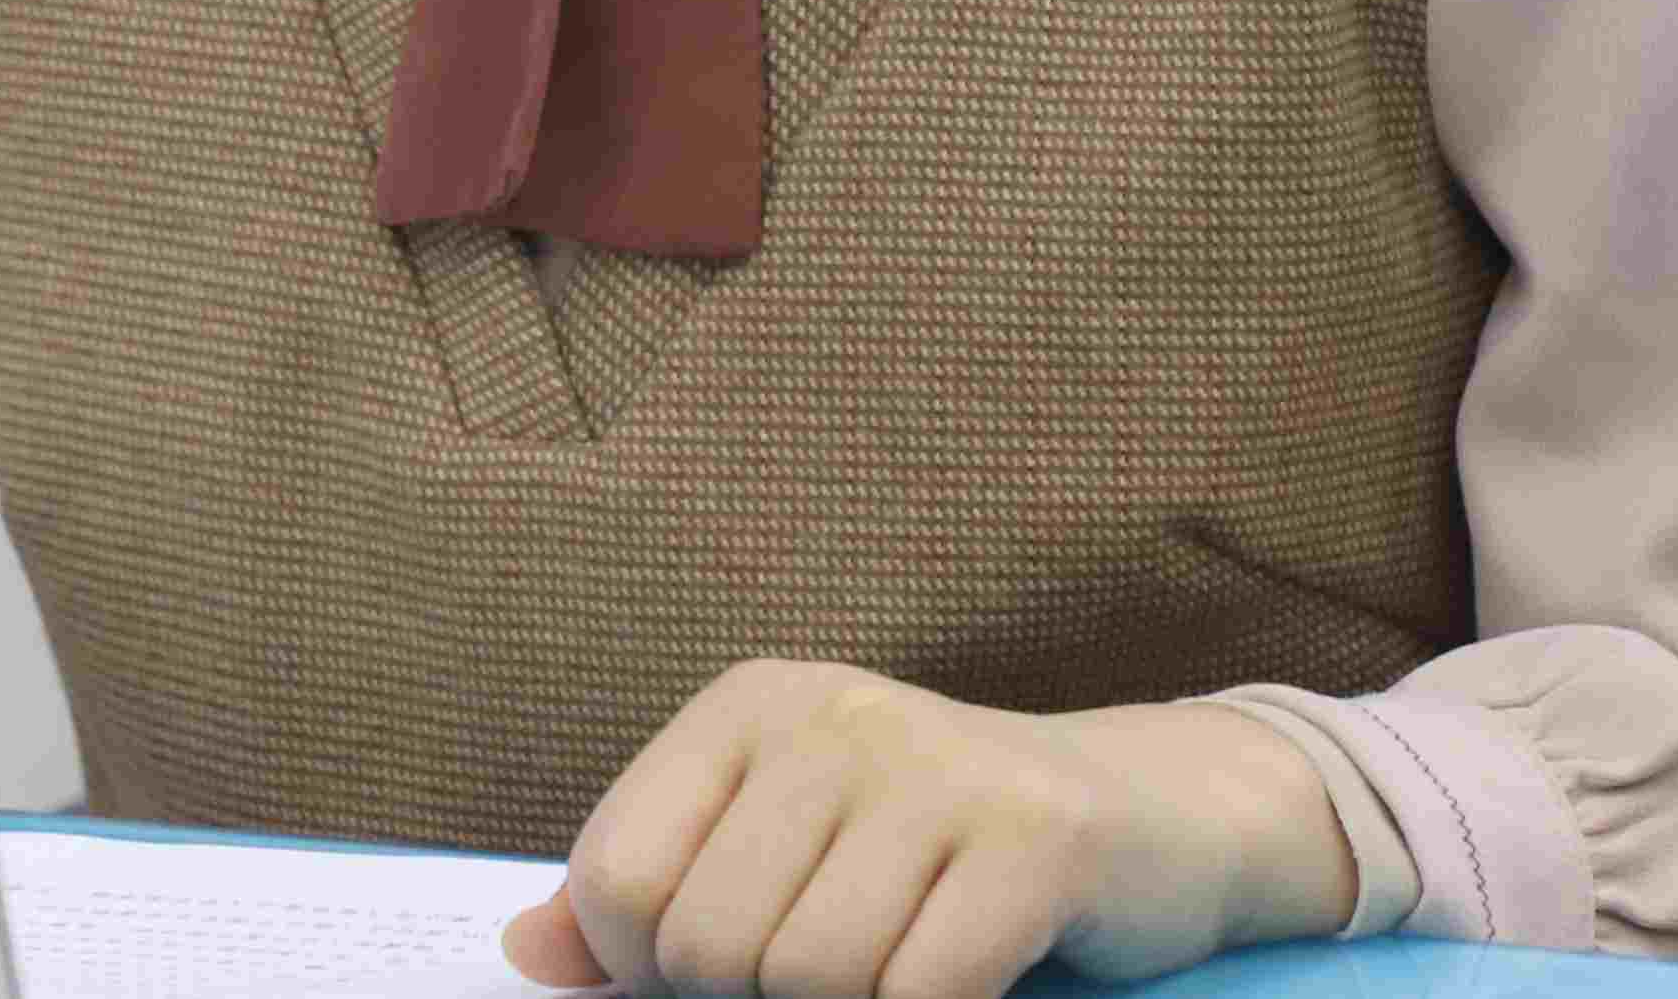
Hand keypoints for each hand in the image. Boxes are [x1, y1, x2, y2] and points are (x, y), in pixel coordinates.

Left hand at [501, 661, 1353, 998]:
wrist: (1153, 817)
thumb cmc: (940, 851)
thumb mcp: (786, 845)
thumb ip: (656, 897)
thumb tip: (523, 955)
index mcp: (751, 707)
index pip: (621, 883)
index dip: (650, 974)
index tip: (720, 978)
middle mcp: (835, 713)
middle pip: (712, 949)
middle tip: (839, 976)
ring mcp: (938, 766)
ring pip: (814, 984)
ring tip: (905, 970)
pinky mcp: (1035, 835)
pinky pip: (924, 995)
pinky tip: (970, 979)